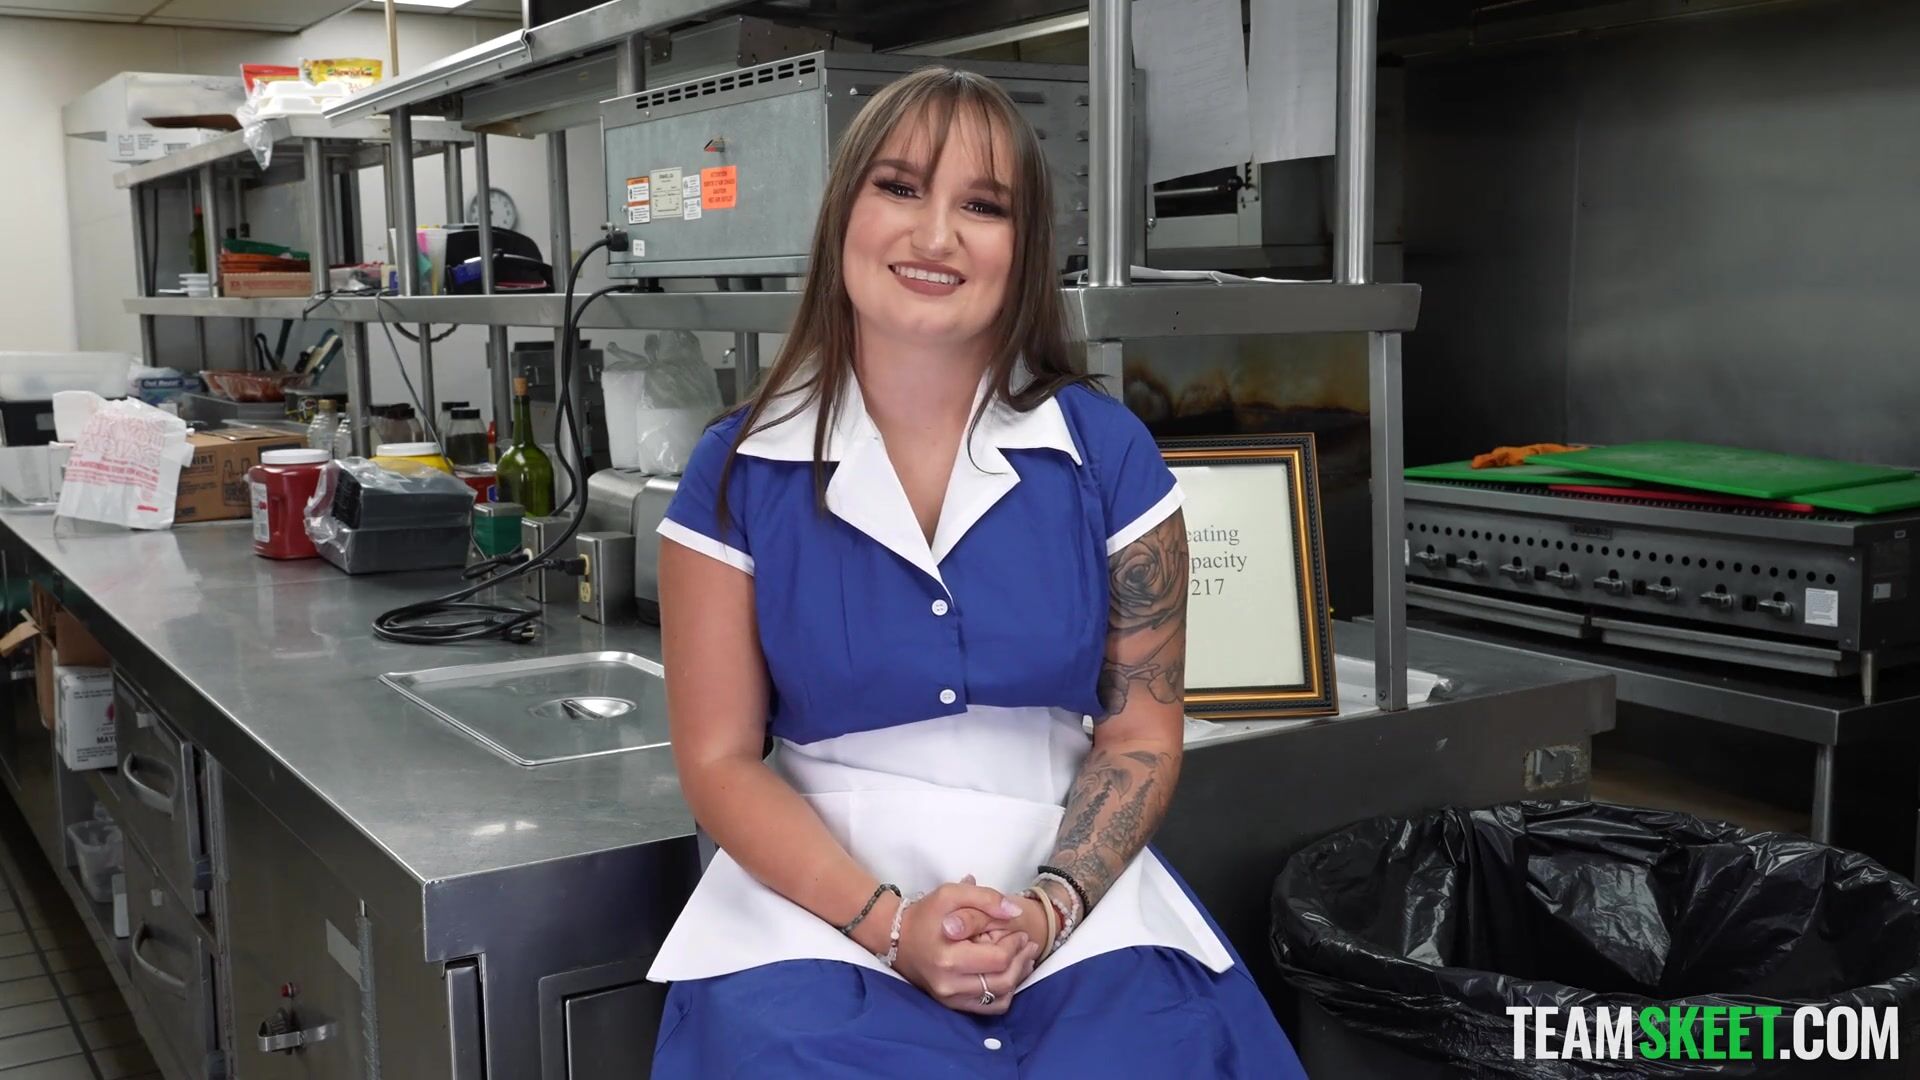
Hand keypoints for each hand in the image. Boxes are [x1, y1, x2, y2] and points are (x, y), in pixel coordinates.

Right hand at [892, 881, 1039, 1015]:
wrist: (897, 938)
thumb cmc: (927, 914)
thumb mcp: (952, 894)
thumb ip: (986, 898)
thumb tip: (1015, 911)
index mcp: (947, 958)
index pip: (998, 959)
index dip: (1015, 945)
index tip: (1020, 932)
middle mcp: (948, 984)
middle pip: (1003, 981)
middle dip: (1022, 961)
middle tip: (1028, 944)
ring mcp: (949, 998)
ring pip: (1000, 997)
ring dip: (1018, 978)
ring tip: (1024, 958)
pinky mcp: (951, 1005)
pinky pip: (988, 1007)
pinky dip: (1005, 993)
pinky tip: (1010, 975)